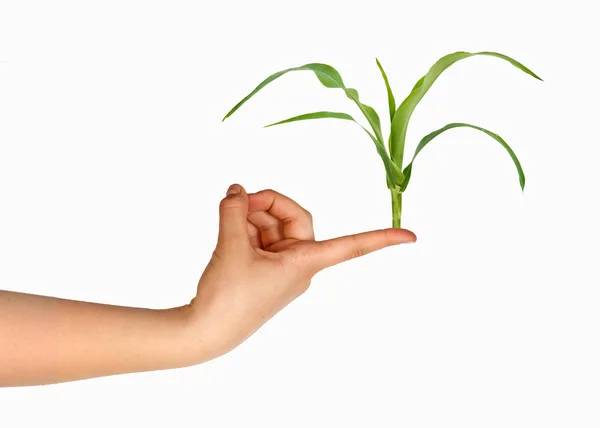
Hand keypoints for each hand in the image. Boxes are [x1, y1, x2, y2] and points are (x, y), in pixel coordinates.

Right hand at [185, 184, 415, 359]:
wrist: (205, 332)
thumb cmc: (227, 297)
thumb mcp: (231, 246)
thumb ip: (236, 211)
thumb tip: (237, 191)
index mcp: (305, 263)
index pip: (352, 247)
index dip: (381, 238)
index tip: (413, 237)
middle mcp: (299, 264)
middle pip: (294, 218)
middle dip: (267, 205)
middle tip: (239, 198)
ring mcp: (280, 267)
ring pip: (273, 226)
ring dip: (251, 216)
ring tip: (227, 214)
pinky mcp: (263, 269)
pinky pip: (261, 238)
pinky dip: (245, 227)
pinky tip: (228, 223)